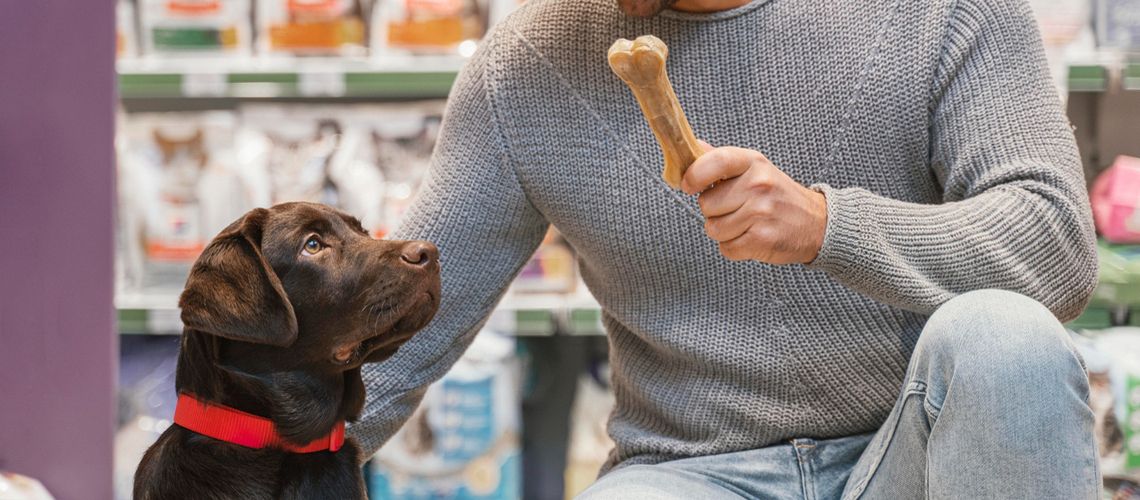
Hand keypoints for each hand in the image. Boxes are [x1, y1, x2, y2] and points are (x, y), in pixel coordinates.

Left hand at [680, 143, 827, 264]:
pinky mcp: (762, 239)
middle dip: (714, 211)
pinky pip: (726, 248)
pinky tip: (751, 237)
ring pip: (713, 229)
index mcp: (753, 162)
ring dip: (723, 231)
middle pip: (706, 204)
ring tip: (744, 224)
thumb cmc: (777, 195)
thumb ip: (722, 161)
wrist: (817, 223)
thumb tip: (695, 147)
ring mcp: (761, 212)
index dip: (694, 175)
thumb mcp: (755, 168)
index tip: (687, 185)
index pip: (715, 161)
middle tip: (735, 209)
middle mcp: (758, 184)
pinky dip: (734, 247)